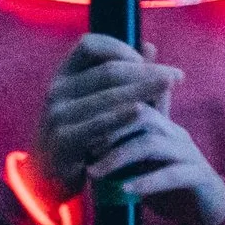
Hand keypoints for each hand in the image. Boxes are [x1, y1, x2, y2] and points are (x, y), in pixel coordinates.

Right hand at [34, 32, 182, 196]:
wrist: (48, 179)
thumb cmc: (82, 136)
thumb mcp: (98, 103)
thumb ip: (124, 77)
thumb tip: (150, 47)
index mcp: (64, 75)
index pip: (89, 45)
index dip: (120, 47)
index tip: (147, 60)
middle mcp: (58, 90)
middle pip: (108, 70)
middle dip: (146, 70)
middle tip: (176, 75)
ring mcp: (58, 115)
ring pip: (107, 95)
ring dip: (143, 88)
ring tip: (169, 85)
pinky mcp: (64, 140)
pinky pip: (98, 124)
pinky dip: (122, 116)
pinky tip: (144, 111)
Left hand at [85, 100, 224, 224]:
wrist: (206, 209)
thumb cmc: (167, 183)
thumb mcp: (141, 160)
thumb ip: (119, 146)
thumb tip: (82, 138)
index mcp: (161, 125)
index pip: (134, 103)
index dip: (105, 111)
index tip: (77, 127)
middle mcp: (175, 134)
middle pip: (142, 116)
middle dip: (108, 131)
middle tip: (83, 148)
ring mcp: (188, 154)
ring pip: (152, 144)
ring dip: (119, 157)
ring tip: (95, 173)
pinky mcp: (199, 177)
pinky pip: (172, 174)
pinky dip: (146, 182)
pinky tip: (125, 190)